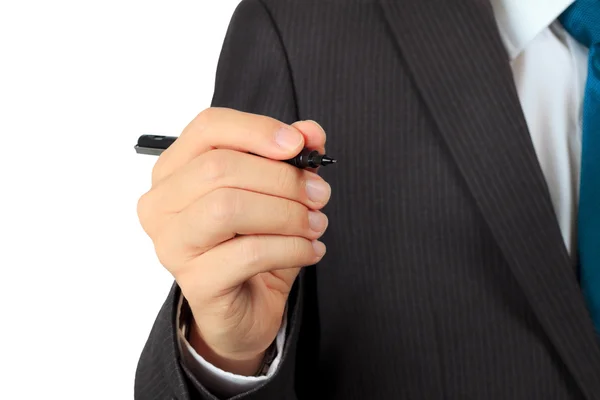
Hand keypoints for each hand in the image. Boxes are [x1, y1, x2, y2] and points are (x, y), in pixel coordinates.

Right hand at [137, 108, 330, 374]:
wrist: (244, 309)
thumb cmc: (252, 244)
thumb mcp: (275, 194)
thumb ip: (289, 158)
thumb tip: (310, 132)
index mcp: (174, 171)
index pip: (207, 128)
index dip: (257, 129)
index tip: (298, 144)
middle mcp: (161, 204)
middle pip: (219, 168)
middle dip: (282, 179)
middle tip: (318, 195)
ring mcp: (172, 244)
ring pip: (228, 208)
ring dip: (287, 214)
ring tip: (316, 224)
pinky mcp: (195, 282)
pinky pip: (249, 253)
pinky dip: (291, 248)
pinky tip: (311, 250)